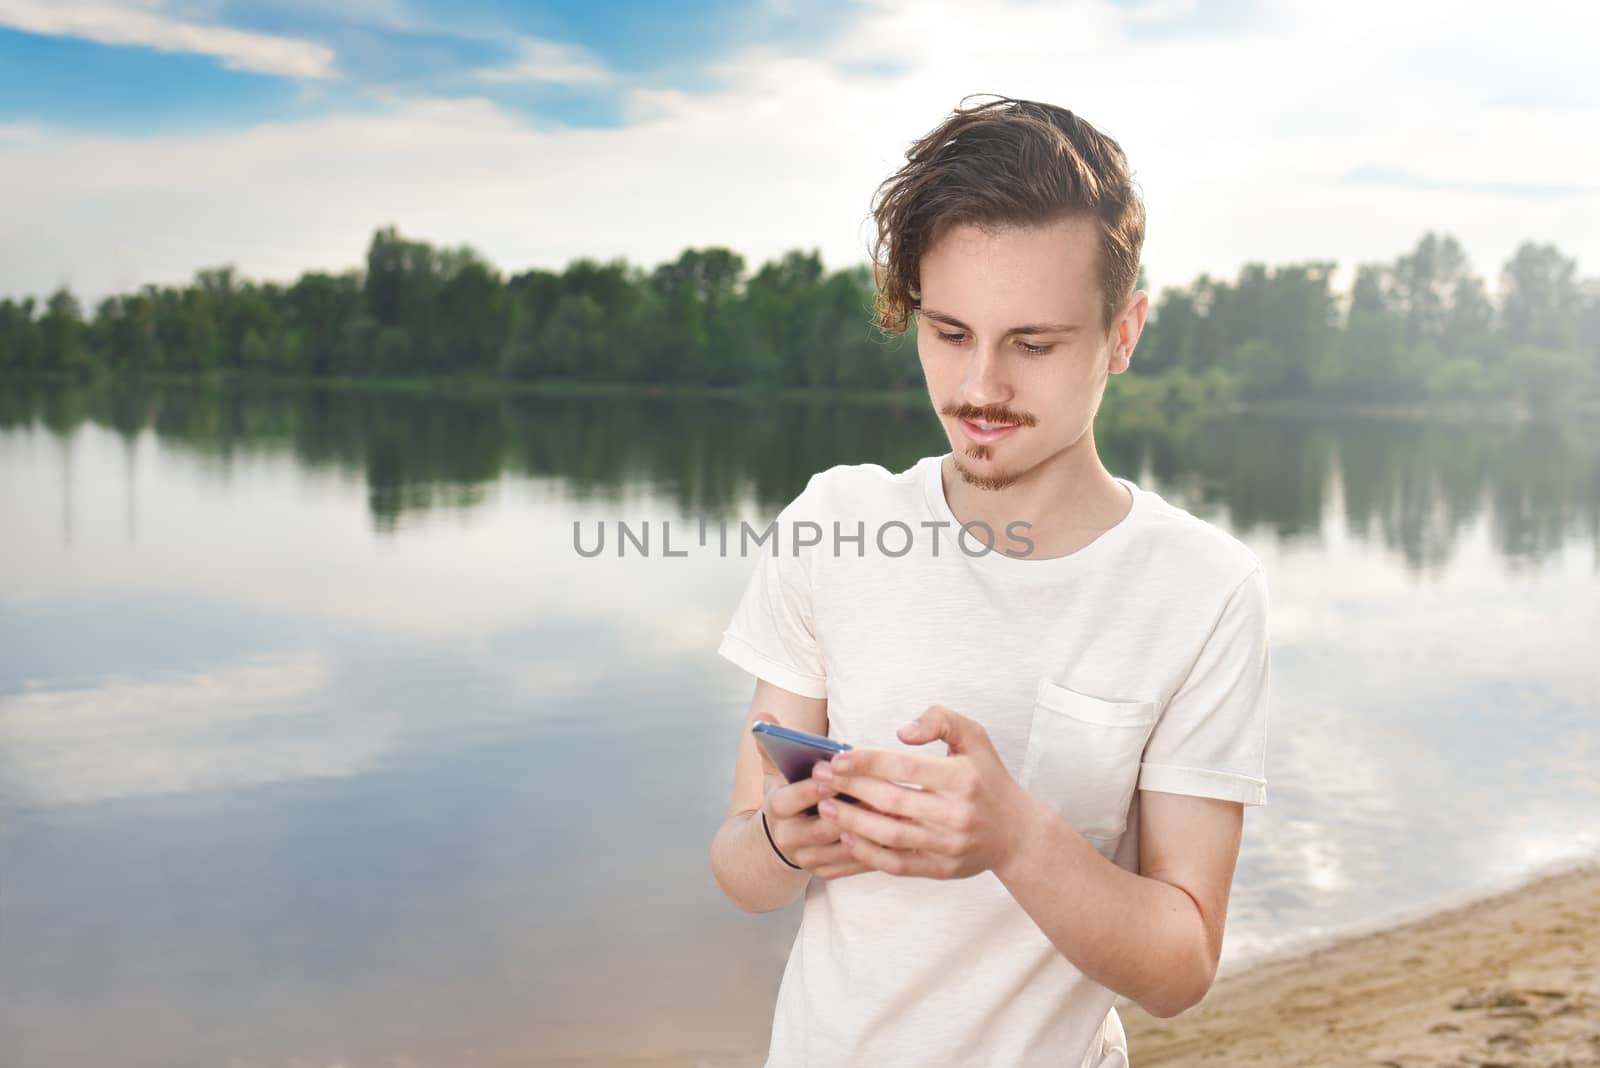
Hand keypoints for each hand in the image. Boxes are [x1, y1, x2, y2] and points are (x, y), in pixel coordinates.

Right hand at [753, 713, 882, 881]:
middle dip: (848, 812)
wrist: (782, 840)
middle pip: (821, 828)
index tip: (830, 776)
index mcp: (776, 810)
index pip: (789, 801)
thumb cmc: (788, 795)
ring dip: (869, 833)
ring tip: (895, 815)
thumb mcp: (775, 772)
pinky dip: (875, 851)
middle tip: (878, 796)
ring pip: (842, 849)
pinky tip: (897, 837)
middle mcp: (789, 838)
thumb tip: (763, 718)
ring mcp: (808, 859)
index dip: (810, 790)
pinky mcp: (825, 872)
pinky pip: (853, 865)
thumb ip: (771, 744)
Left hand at [811, 704, 1029, 879]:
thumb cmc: (988, 778)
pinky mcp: (940, 869)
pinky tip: (846, 836)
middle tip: (819, 779)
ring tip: (825, 808)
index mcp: (962, 778)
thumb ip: (940, 720)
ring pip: (890, 835)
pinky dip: (868, 852)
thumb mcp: (975, 737)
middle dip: (850, 789)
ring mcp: (948, 845)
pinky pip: (897, 863)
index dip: (867, 762)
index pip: (905, 768)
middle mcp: (956, 813)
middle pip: (892, 801)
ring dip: (852, 821)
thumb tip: (902, 733)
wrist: (1016, 833)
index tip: (837, 758)